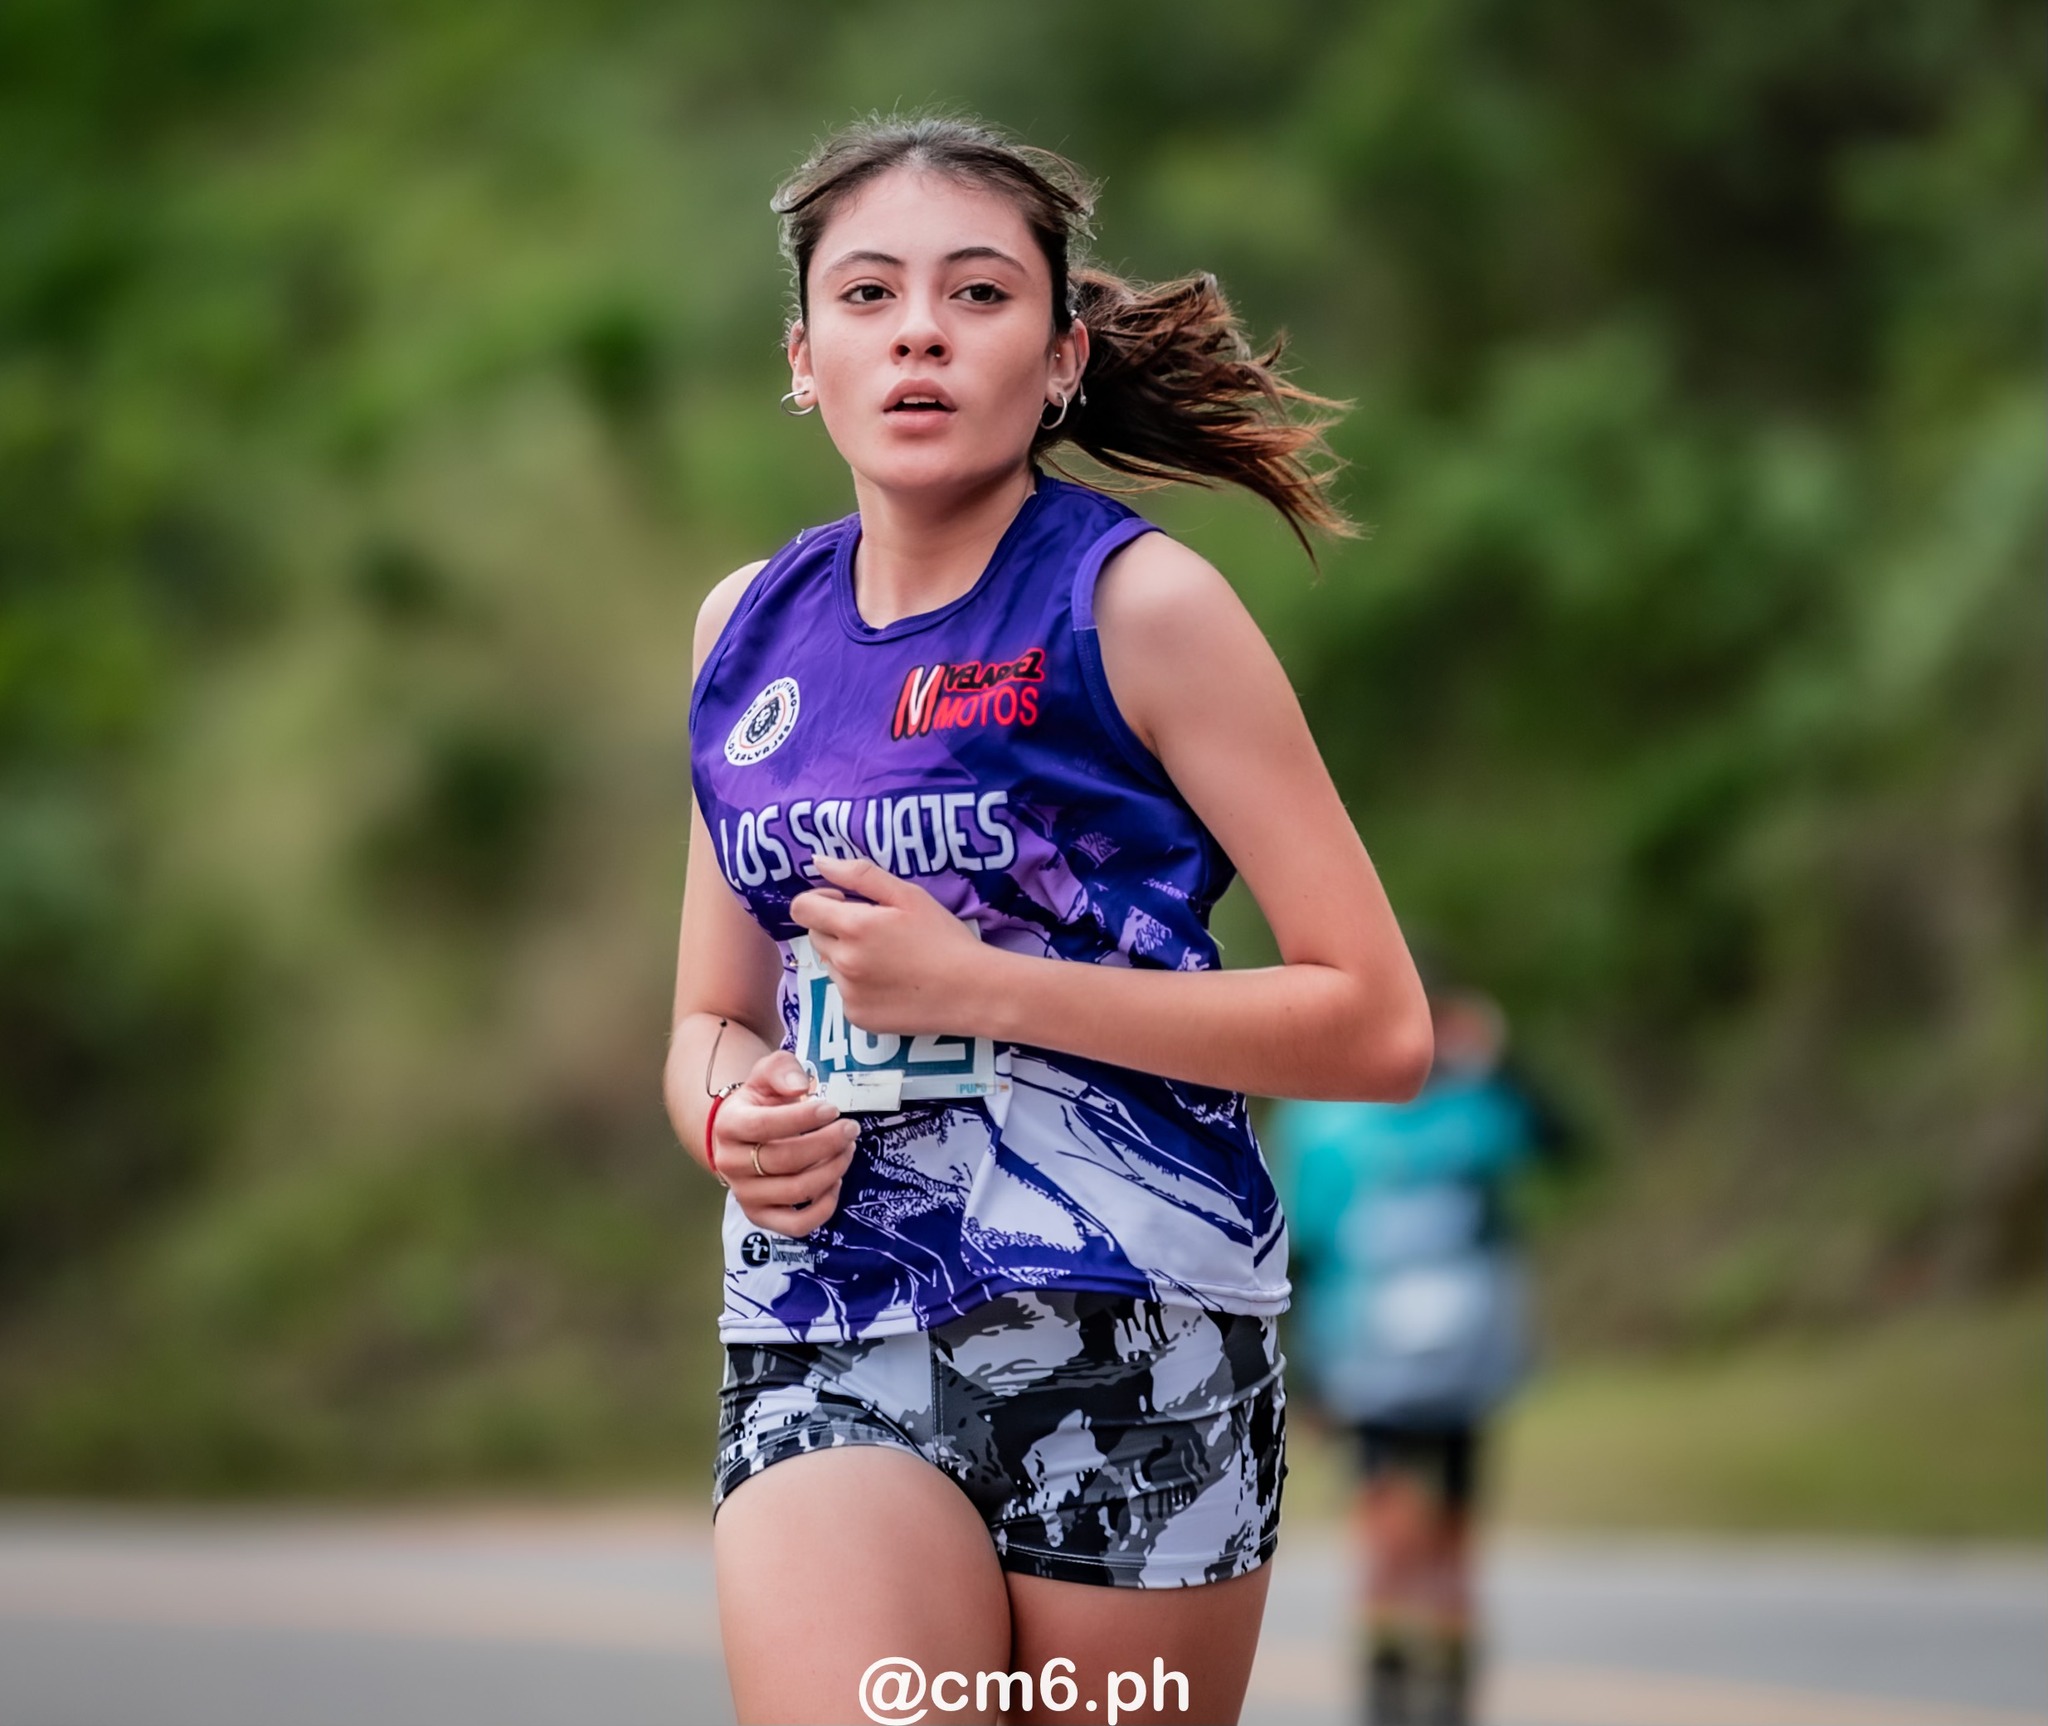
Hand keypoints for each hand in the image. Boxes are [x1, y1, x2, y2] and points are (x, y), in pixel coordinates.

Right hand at [714, 1049, 858, 1236]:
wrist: (741, 1134)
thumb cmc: (760, 1101)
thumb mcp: (767, 1074)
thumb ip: (782, 1070)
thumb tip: (800, 1087)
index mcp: (729, 1126)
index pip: (764, 1126)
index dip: (802, 1119)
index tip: (832, 1109)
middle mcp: (730, 1163)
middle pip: (784, 1160)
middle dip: (826, 1144)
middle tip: (850, 1129)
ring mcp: (744, 1194)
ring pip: (794, 1192)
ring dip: (830, 1171)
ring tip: (847, 1150)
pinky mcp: (760, 1217)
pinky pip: (795, 1226)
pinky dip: (823, 1208)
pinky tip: (835, 1182)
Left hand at [789, 854, 988, 1035]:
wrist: (972, 991)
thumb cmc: (944, 937)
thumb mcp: (908, 895)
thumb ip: (860, 875)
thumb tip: (818, 862)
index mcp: (853, 927)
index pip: (801, 909)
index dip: (819, 900)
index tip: (844, 901)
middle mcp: (843, 962)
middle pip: (816, 936)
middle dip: (836, 928)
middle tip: (877, 931)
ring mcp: (848, 994)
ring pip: (830, 965)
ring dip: (848, 957)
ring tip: (889, 960)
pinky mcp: (857, 1018)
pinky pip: (845, 993)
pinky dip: (860, 986)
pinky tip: (892, 983)